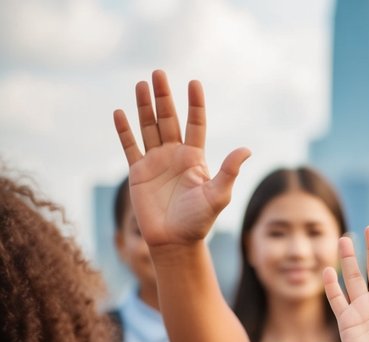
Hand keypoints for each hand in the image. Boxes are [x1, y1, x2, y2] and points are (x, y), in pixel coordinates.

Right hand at [113, 70, 249, 246]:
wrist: (175, 241)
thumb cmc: (200, 221)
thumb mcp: (218, 195)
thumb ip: (229, 171)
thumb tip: (247, 150)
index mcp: (195, 158)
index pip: (195, 124)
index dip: (195, 104)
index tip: (194, 82)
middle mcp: (175, 155)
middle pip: (169, 119)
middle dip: (164, 97)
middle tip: (159, 73)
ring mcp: (156, 162)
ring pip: (149, 127)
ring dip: (145, 107)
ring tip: (141, 84)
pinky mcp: (138, 172)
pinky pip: (130, 146)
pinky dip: (124, 130)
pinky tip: (120, 112)